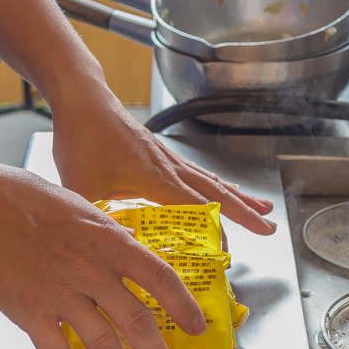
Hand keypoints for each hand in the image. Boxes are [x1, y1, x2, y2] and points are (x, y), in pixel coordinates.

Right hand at [0, 165, 206, 348]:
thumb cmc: (25, 197)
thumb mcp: (81, 207)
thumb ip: (108, 233)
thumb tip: (131, 245)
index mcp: (108, 241)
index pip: (160, 277)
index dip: (183, 306)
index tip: (197, 327)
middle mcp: (91, 270)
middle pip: (138, 323)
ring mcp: (60, 293)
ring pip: (103, 346)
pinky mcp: (28, 311)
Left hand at [50, 86, 276, 234]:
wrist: (82, 97)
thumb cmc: (81, 137)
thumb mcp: (80, 187)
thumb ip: (95, 219)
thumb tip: (110, 249)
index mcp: (154, 177)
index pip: (195, 209)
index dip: (215, 231)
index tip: (227, 251)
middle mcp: (168, 166)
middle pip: (216, 192)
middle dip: (245, 212)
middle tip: (269, 227)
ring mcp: (166, 156)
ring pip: (210, 179)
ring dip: (237, 195)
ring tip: (261, 207)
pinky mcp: (158, 150)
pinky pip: (196, 171)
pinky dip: (215, 182)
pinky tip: (221, 187)